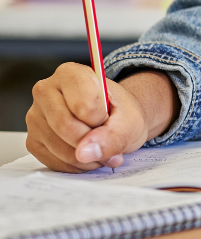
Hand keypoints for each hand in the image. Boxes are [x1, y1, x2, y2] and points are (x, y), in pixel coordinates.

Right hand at [26, 64, 178, 172]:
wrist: (115, 121)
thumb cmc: (121, 113)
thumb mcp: (129, 121)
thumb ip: (113, 136)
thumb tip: (85, 152)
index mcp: (69, 73)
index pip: (82, 104)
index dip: (101, 119)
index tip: (109, 117)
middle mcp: (46, 91)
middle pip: (65, 126)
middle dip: (93, 141)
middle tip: (110, 141)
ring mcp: (35, 117)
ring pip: (59, 147)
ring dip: (87, 157)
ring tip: (102, 148)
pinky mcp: (33, 141)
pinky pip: (53, 161)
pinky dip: (76, 164)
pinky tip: (88, 154)